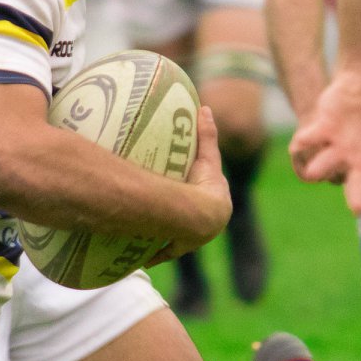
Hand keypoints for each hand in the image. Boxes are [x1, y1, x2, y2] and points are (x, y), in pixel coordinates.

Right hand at [151, 103, 232, 263]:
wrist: (201, 217)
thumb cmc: (204, 185)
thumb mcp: (206, 157)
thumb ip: (207, 134)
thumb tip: (205, 107)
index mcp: (217, 203)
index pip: (209, 193)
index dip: (199, 188)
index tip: (188, 185)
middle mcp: (207, 223)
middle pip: (192, 215)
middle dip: (183, 213)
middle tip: (166, 205)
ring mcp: (193, 238)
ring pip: (179, 235)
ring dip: (168, 233)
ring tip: (150, 227)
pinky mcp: (178, 248)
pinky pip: (164, 251)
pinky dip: (155, 252)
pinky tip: (143, 253)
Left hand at [290, 70, 360, 213]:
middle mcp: (358, 163)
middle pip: (356, 185)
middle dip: (355, 196)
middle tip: (357, 208)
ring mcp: (338, 149)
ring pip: (327, 164)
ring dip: (320, 168)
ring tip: (313, 172)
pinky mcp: (322, 132)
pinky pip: (311, 139)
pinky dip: (305, 141)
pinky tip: (300, 141)